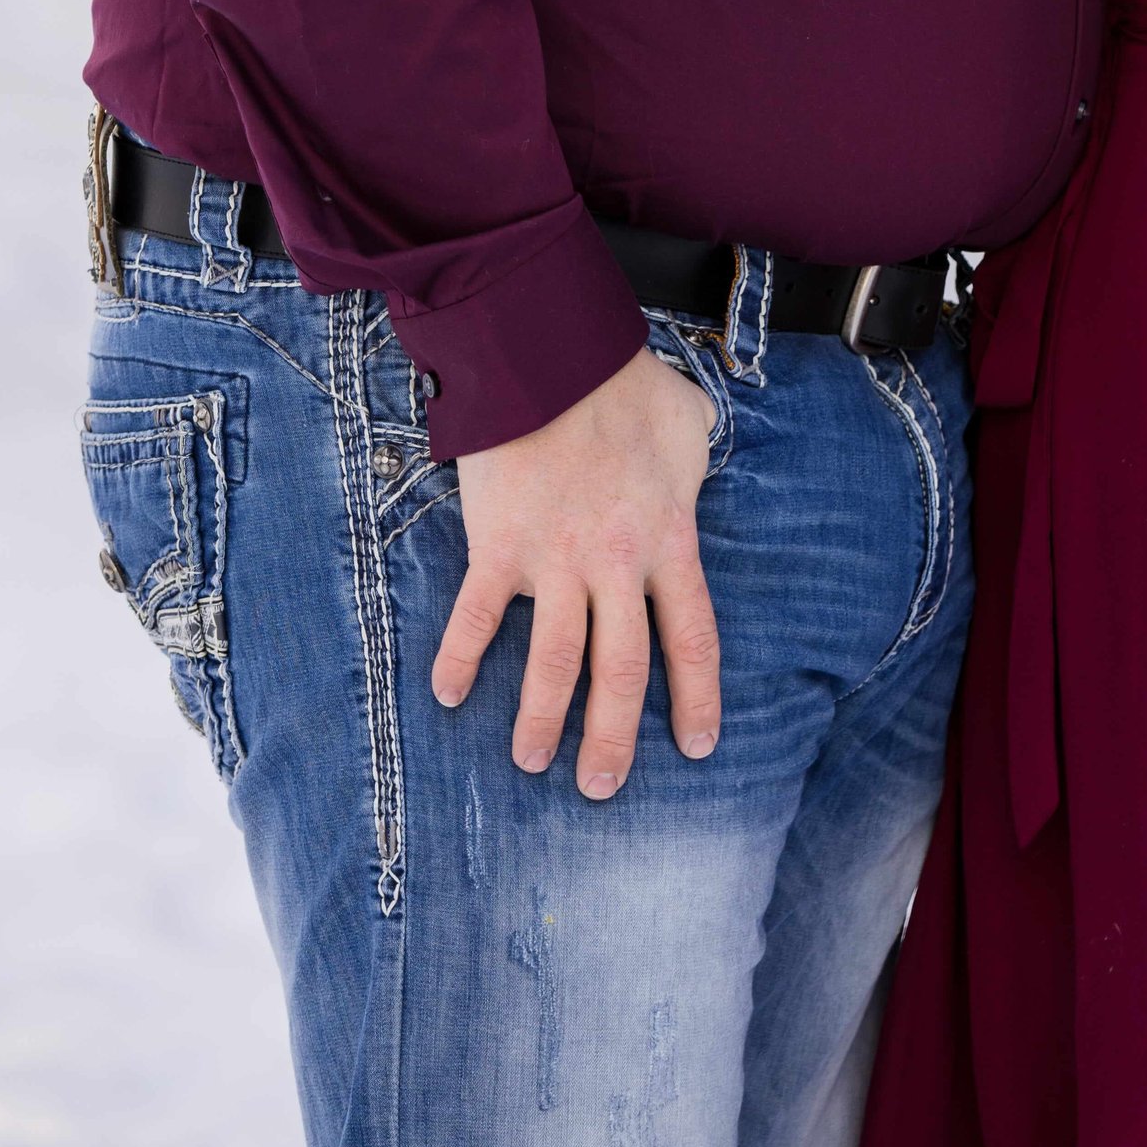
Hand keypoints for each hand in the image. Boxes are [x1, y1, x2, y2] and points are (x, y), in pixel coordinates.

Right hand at [431, 343, 719, 791]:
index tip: (695, 746)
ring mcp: (556, 561)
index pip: (692, 639)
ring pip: (554, 662)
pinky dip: (461, 659)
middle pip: (621, 673)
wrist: (557, 358)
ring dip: (541, 719)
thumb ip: (695, 459)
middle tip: (601, 789)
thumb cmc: (626, 386)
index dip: (696, 697)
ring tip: (532, 761)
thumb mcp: (688, 424)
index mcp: (669, 542)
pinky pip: (478, 617)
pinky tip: (449, 696)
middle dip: (612, 739)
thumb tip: (698, 456)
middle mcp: (617, 565)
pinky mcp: (500, 547)